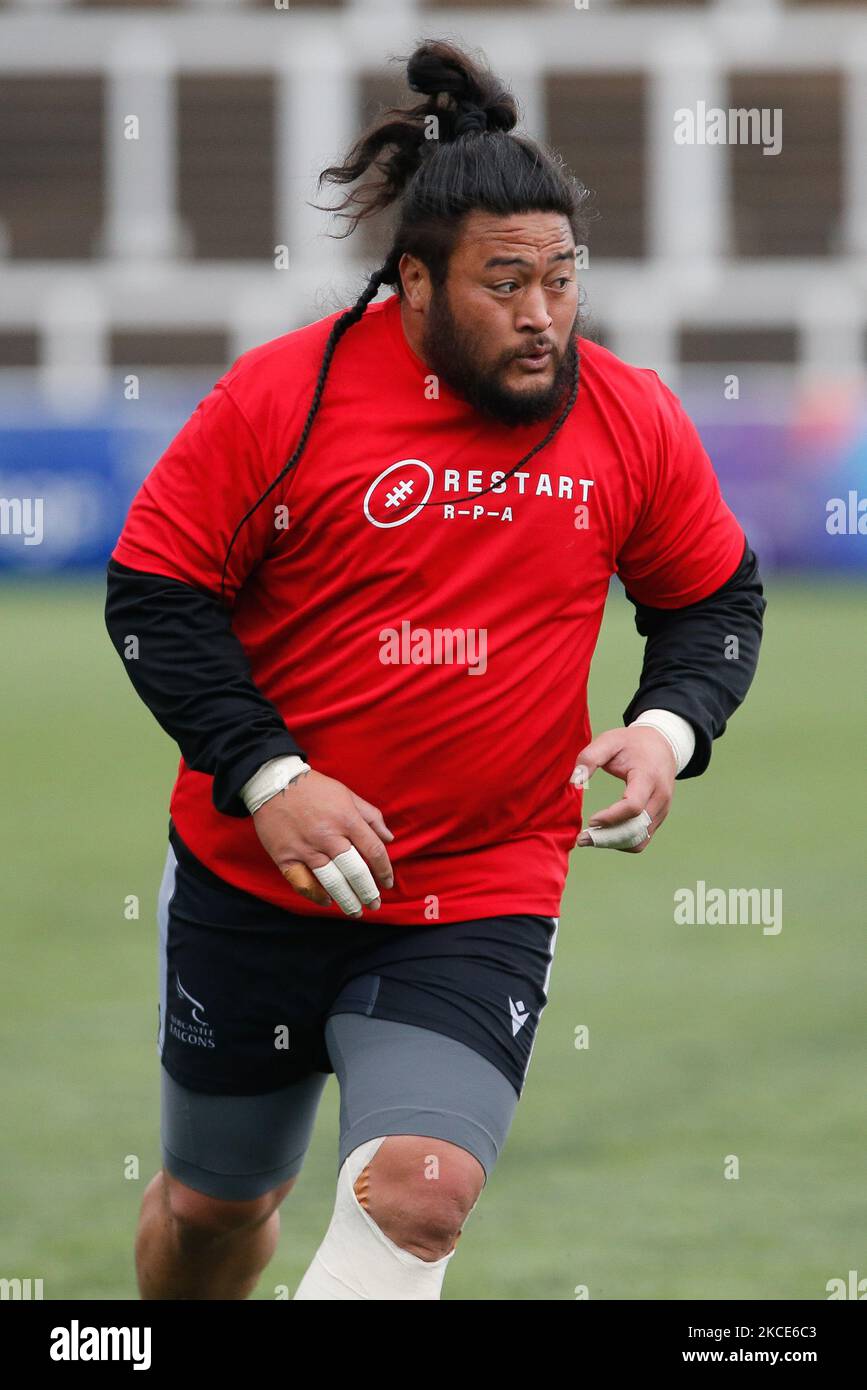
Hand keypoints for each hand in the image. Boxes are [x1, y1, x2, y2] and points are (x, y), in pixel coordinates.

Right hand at [252, 768, 394, 915]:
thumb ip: (371, 816)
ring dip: (346, 899)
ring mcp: (306, 848)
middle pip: (355, 872)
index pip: (373, 851)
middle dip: (368, 892)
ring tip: (355, 910)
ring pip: (331, 881)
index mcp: (346, 819)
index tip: (387, 883)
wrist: (274, 782)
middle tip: (374, 904)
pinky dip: (315, 895)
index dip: (384, 870)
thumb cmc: (314, 788)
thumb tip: (389, 838)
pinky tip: (326, 901)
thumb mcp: (347, 794)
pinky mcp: (285, 857)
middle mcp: (328, 836)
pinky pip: (302, 882)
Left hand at [570, 725, 676, 852]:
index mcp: (648, 777)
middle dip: (607, 838)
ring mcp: (662, 810)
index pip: (633, 806)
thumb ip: (589, 757)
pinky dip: (623, 842)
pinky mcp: (658, 817)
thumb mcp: (609, 741)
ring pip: (639, 839)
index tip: (590, 820)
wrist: (662, 745)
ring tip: (590, 839)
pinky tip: (604, 836)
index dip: (611, 817)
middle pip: (636, 829)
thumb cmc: (632, 743)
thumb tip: (574, 781)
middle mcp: (660, 797)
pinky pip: (642, 838)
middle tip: (581, 840)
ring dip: (613, 843)